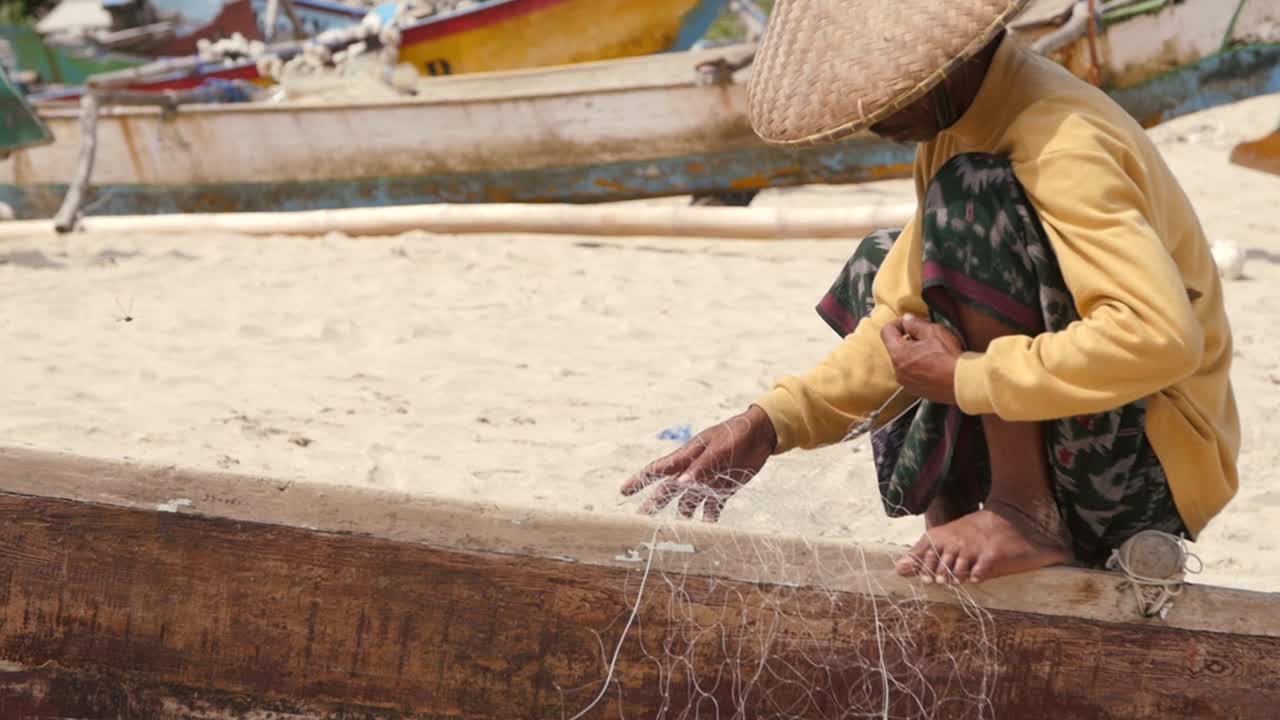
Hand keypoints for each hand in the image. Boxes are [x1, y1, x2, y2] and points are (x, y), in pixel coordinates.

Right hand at [620, 405, 776, 521]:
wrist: (761, 434)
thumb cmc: (736, 433)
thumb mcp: (718, 448)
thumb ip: (700, 467)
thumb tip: (680, 485)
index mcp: (687, 456)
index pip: (658, 469)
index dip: (640, 480)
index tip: (624, 491)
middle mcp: (692, 470)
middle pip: (668, 490)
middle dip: (654, 504)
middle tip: (640, 519)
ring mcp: (707, 481)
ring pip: (687, 502)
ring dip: (682, 516)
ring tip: (677, 532)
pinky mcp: (723, 489)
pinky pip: (711, 508)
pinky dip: (708, 520)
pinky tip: (707, 532)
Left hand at [880, 313, 963, 404]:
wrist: (963, 383)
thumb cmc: (949, 358)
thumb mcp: (933, 332)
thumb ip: (916, 324)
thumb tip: (907, 320)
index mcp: (899, 354)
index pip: (886, 332)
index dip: (898, 324)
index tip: (909, 324)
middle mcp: (898, 371)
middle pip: (896, 348)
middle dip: (908, 340)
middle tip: (927, 338)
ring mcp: (906, 383)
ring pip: (904, 362)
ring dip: (914, 355)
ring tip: (934, 354)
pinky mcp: (916, 390)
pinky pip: (912, 375)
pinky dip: (920, 368)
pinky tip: (936, 366)